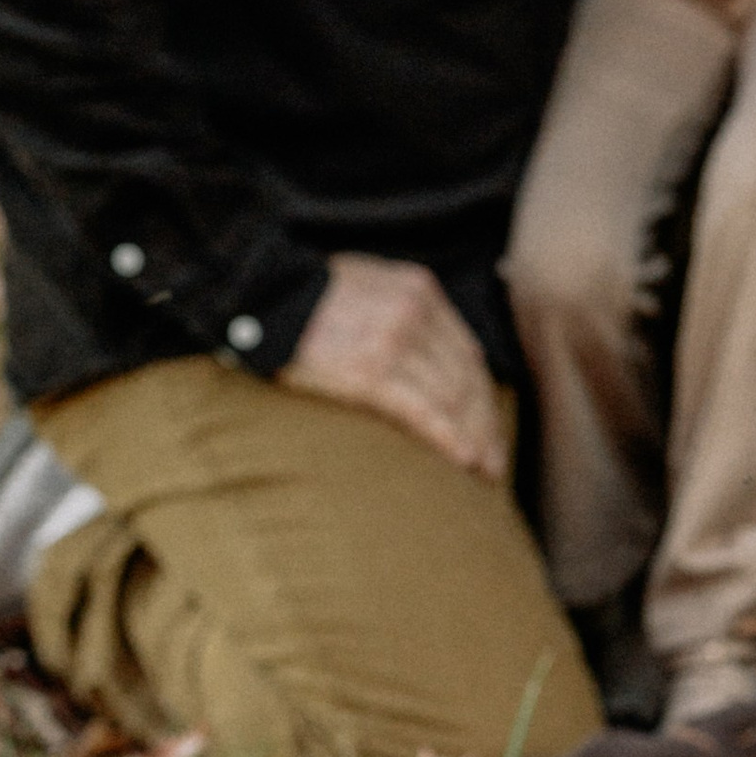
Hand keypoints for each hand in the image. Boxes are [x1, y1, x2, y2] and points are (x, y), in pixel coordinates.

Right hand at [283, 253, 505, 478]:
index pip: (467, 354)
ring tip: (483, 471)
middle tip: (495, 464)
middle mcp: (415, 312)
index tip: (492, 430)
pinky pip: (421, 409)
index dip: (484, 397)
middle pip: (467, 379)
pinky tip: (464, 458)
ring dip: (474, 438)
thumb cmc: (307, 299)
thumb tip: (427, 356)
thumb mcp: (369, 285)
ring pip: (452, 397)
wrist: (260, 296)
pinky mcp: (368, 371)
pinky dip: (448, 436)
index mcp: (419, 291)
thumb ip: (403, 311)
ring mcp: (393, 341)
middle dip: (486, 425)